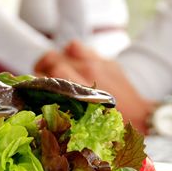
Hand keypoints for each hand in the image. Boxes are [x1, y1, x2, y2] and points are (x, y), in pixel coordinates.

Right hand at [35, 41, 155, 132]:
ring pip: (64, 50)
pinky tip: (70, 61)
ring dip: (55, 58)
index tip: (31, 85)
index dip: (35, 80)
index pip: (48, 77)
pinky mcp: (104, 60)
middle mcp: (87, 73)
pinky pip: (78, 47)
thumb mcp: (84, 121)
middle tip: (39, 76)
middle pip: (52, 60)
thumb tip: (42, 108)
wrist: (140, 116)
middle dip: (40, 67)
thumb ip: (63, 111)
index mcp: (80, 92)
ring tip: (53, 67)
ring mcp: (96, 63)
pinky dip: (69, 51)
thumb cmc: (109, 124)